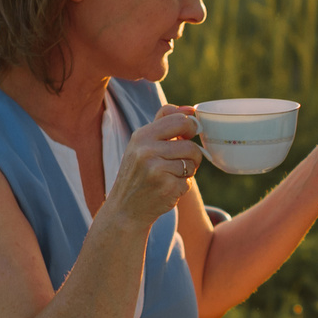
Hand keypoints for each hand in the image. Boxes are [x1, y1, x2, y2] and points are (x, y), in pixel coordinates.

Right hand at [105, 105, 203, 227]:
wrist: (125, 209)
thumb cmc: (137, 174)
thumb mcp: (142, 145)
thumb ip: (164, 124)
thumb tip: (189, 108)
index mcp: (142, 136)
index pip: (179, 120)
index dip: (190, 127)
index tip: (188, 135)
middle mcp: (147, 150)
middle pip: (190, 144)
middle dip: (193, 153)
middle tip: (184, 159)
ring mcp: (156, 169)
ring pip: (192, 163)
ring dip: (188, 171)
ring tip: (171, 176)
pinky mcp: (166, 187)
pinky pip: (189, 181)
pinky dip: (183, 186)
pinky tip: (167, 189)